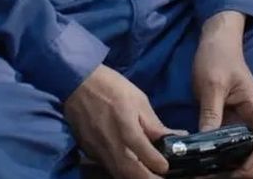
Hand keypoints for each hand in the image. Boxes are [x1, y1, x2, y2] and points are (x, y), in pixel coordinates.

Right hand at [64, 65, 181, 178]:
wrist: (76, 83)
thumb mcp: (139, 101)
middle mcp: (112, 145)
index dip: (159, 165)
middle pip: (132, 173)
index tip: (167, 167)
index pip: (146, 155)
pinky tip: (131, 170)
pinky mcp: (90, 152)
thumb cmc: (112, 87)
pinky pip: (109, 167)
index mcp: (127, 129)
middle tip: (162, 178)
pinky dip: (121, 172)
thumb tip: (175, 137)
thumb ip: (154, 125)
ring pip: (119, 174)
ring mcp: (98, 151)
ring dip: (135, 178)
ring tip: (149, 176)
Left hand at [192, 12, 252, 178]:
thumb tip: (205, 142)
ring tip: (214, 174)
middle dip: (250, 167)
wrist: (215, 41)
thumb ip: (211, 113)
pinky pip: (230, 144)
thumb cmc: (217, 57)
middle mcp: (252, 116)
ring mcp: (241, 119)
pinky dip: (224, 157)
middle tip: (225, 177)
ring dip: (237, 165)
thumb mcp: (212, 84)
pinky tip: (208, 164)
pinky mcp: (228, 120)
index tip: (242, 168)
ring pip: (247, 150)